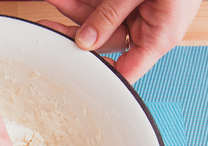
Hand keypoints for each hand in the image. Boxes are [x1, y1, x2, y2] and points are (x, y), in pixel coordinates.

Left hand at [39, 0, 200, 82]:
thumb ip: (111, 15)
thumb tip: (85, 41)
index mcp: (160, 38)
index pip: (125, 71)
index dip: (100, 75)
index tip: (73, 71)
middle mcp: (150, 29)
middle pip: (105, 42)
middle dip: (75, 32)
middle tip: (48, 28)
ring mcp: (141, 13)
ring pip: (100, 21)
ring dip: (75, 10)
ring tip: (56, 2)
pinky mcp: (133, 1)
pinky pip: (105, 5)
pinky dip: (86, 2)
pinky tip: (67, 0)